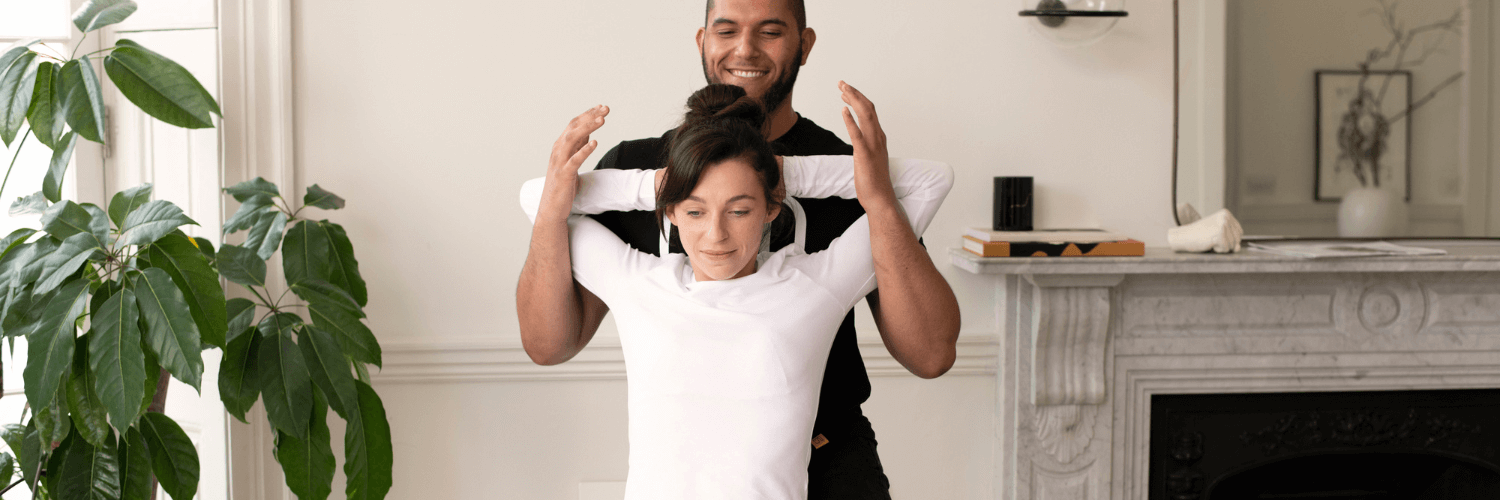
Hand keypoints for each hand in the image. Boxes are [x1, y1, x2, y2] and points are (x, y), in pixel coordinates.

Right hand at [542, 105, 608, 213]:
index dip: (588, 114)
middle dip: (590, 116)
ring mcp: (560, 162)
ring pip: (572, 139)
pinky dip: (584, 150)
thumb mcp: (572, 162)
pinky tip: (595, 143)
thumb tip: (588, 133)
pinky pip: (574, 160)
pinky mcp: (563, 175)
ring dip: (588, 127)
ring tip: (602, 120)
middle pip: (574, 127)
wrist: (551, 208)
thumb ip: (578, 147)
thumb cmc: (563, 186)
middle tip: (606, 108)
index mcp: (561, 146)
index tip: (602, 107)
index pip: (575, 125)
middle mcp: (558, 150)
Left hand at [838, 81, 894, 204]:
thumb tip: (859, 142)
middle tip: (842, 84)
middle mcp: (878, 138)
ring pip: (866, 116)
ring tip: (842, 90)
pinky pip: (858, 135)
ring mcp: (873, 146)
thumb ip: (866, 147)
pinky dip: (851, 121)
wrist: (880, 199)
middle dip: (855, 94)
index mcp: (879, 138)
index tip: (846, 92)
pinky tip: (843, 111)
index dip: (858, 99)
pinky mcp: (865, 155)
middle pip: (868, 108)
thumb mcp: (870, 159)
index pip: (870, 112)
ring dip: (854, 100)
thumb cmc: (874, 182)